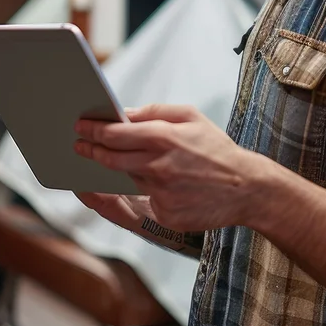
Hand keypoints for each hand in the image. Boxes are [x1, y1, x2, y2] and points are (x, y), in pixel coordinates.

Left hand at [74, 105, 266, 232]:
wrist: (245, 187)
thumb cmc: (216, 148)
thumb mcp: (191, 117)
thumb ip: (155, 111)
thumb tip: (125, 114)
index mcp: (164, 138)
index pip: (115, 134)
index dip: (93, 130)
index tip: (79, 127)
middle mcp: (158, 167)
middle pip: (111, 159)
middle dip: (91, 151)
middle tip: (79, 145)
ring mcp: (160, 193)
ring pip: (127, 178)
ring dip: (117, 169)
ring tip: (104, 158)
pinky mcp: (165, 214)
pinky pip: (145, 198)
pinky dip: (146, 189)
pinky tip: (154, 182)